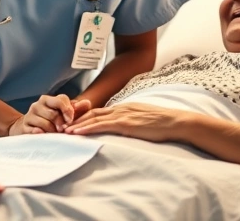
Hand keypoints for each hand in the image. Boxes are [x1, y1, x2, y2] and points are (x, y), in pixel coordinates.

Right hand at [7, 95, 90, 134]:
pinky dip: (41, 134)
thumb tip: (87, 103)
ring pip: (45, 124)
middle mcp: (37, 105)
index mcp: (48, 100)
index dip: (68, 110)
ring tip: (55, 135)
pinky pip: (35, 131)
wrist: (29, 128)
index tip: (70, 120)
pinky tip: (44, 136)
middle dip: (61, 124)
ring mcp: (30, 115)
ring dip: (52, 131)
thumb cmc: (51, 121)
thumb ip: (76, 109)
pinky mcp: (24, 126)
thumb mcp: (64, 114)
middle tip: (63, 131)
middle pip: (53, 114)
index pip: (60, 100)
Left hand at [64, 103, 187, 141]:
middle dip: (76, 119)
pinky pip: (101, 125)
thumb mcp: (144, 121)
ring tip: (63, 131)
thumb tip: (125, 131)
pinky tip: (76, 132)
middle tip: (62, 127)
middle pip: (92, 113)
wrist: (176, 122)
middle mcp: (120, 108)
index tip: (72, 123)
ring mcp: (122, 115)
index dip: (85, 117)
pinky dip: (86, 128)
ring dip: (77, 124)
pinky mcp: (125, 123)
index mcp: (125, 108)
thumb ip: (132, 123)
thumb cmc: (164, 124)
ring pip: (93, 118)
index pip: (100, 112)